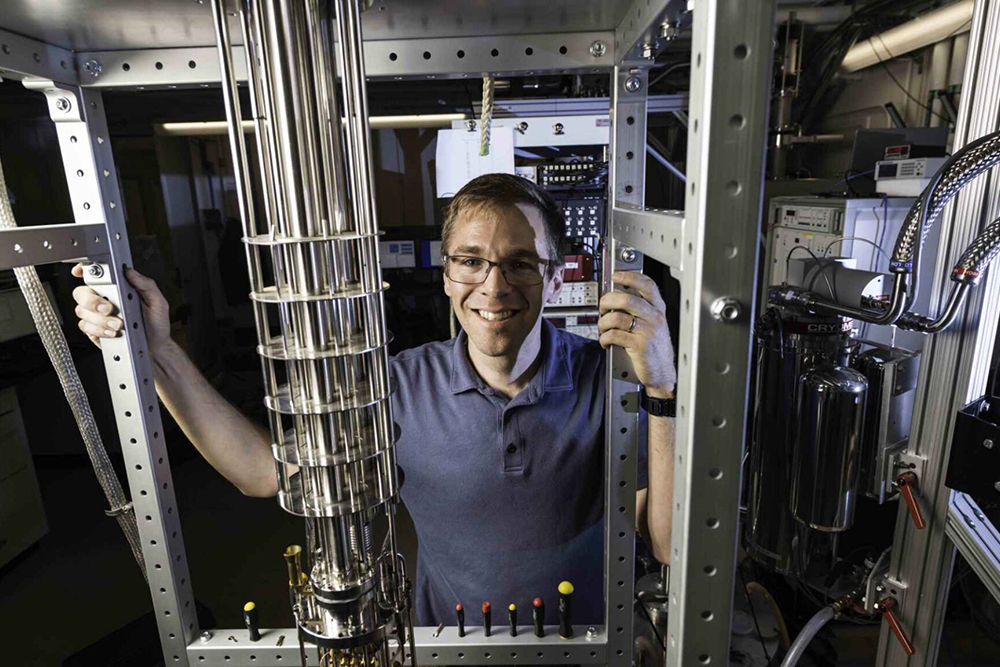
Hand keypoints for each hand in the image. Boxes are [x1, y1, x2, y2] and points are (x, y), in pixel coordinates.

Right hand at [71, 264, 172, 354]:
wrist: (154, 347)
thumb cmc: (156, 323)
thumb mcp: (157, 302)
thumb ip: (146, 285)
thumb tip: (131, 271)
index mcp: (117, 288)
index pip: (95, 275)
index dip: (82, 270)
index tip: (79, 272)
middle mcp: (103, 299)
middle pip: (81, 293)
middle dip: (92, 301)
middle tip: (109, 309)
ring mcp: (96, 315)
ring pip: (82, 311)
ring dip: (100, 319)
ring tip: (118, 325)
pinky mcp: (94, 330)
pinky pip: (85, 327)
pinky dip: (98, 330)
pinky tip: (112, 333)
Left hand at [598, 272, 676, 396]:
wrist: (662, 373)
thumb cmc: (654, 349)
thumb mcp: (652, 325)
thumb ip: (638, 310)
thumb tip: (614, 299)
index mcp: (658, 310)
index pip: (647, 285)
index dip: (629, 277)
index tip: (615, 276)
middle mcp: (655, 318)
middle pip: (626, 299)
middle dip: (607, 301)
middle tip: (602, 308)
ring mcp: (648, 332)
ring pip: (617, 317)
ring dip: (603, 322)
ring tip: (602, 329)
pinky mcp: (639, 346)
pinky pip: (614, 335)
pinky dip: (604, 338)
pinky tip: (605, 341)